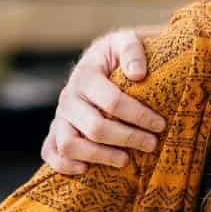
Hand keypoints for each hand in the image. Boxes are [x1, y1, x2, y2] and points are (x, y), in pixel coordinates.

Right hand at [41, 29, 165, 176]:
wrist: (100, 63)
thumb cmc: (118, 56)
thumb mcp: (127, 42)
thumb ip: (132, 51)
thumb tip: (137, 74)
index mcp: (86, 74)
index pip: (112, 101)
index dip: (139, 116)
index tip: (160, 124)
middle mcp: (68, 97)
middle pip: (95, 127)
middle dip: (127, 138)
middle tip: (152, 144)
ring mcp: (59, 116)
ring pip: (70, 144)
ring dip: (100, 156)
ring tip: (126, 160)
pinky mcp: (55, 131)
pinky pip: (50, 152)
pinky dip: (64, 164)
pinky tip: (87, 170)